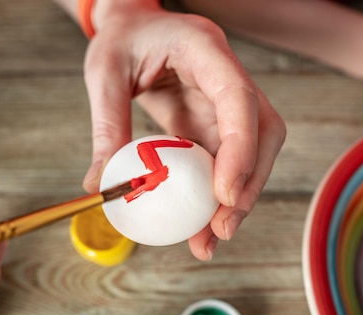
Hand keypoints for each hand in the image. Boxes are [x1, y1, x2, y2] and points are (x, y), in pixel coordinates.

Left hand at [80, 1, 285, 259]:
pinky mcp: (212, 121)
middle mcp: (225, 76)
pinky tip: (199, 223)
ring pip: (250, 152)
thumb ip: (107, 127)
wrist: (132, 27)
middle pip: (262, 131)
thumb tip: (100, 186)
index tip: (225, 195)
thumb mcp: (104, 74)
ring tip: (209, 239)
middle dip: (249, 184)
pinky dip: (214, 193)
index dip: (241, 148)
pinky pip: (223, 160)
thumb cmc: (120, 40)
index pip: (239, 98)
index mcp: (205, 50)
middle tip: (222, 229)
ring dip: (235, 198)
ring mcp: (223, 101)